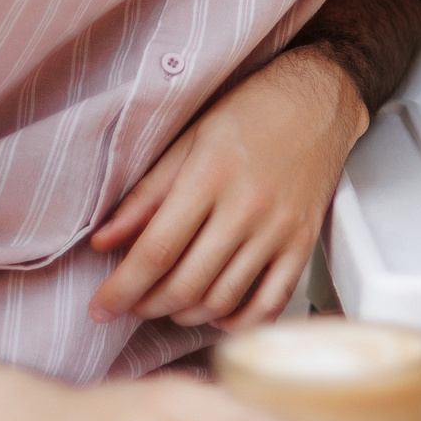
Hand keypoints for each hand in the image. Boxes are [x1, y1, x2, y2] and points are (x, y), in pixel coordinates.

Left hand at [89, 49, 365, 329]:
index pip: (157, 251)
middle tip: (132, 302)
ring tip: (169, 304)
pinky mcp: (304, 243)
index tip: (101, 306)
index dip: (122, 288)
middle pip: (187, 284)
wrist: (319, 99)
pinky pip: (271, 302)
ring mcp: (280, 229)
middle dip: (147, 305)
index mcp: (211, 176)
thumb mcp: (189, 140)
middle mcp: (247, 207)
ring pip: (223, 299)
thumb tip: (106, 240)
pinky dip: (240, 321)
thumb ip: (147, 194)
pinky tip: (220, 314)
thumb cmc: (253, 112)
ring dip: (186, 315)